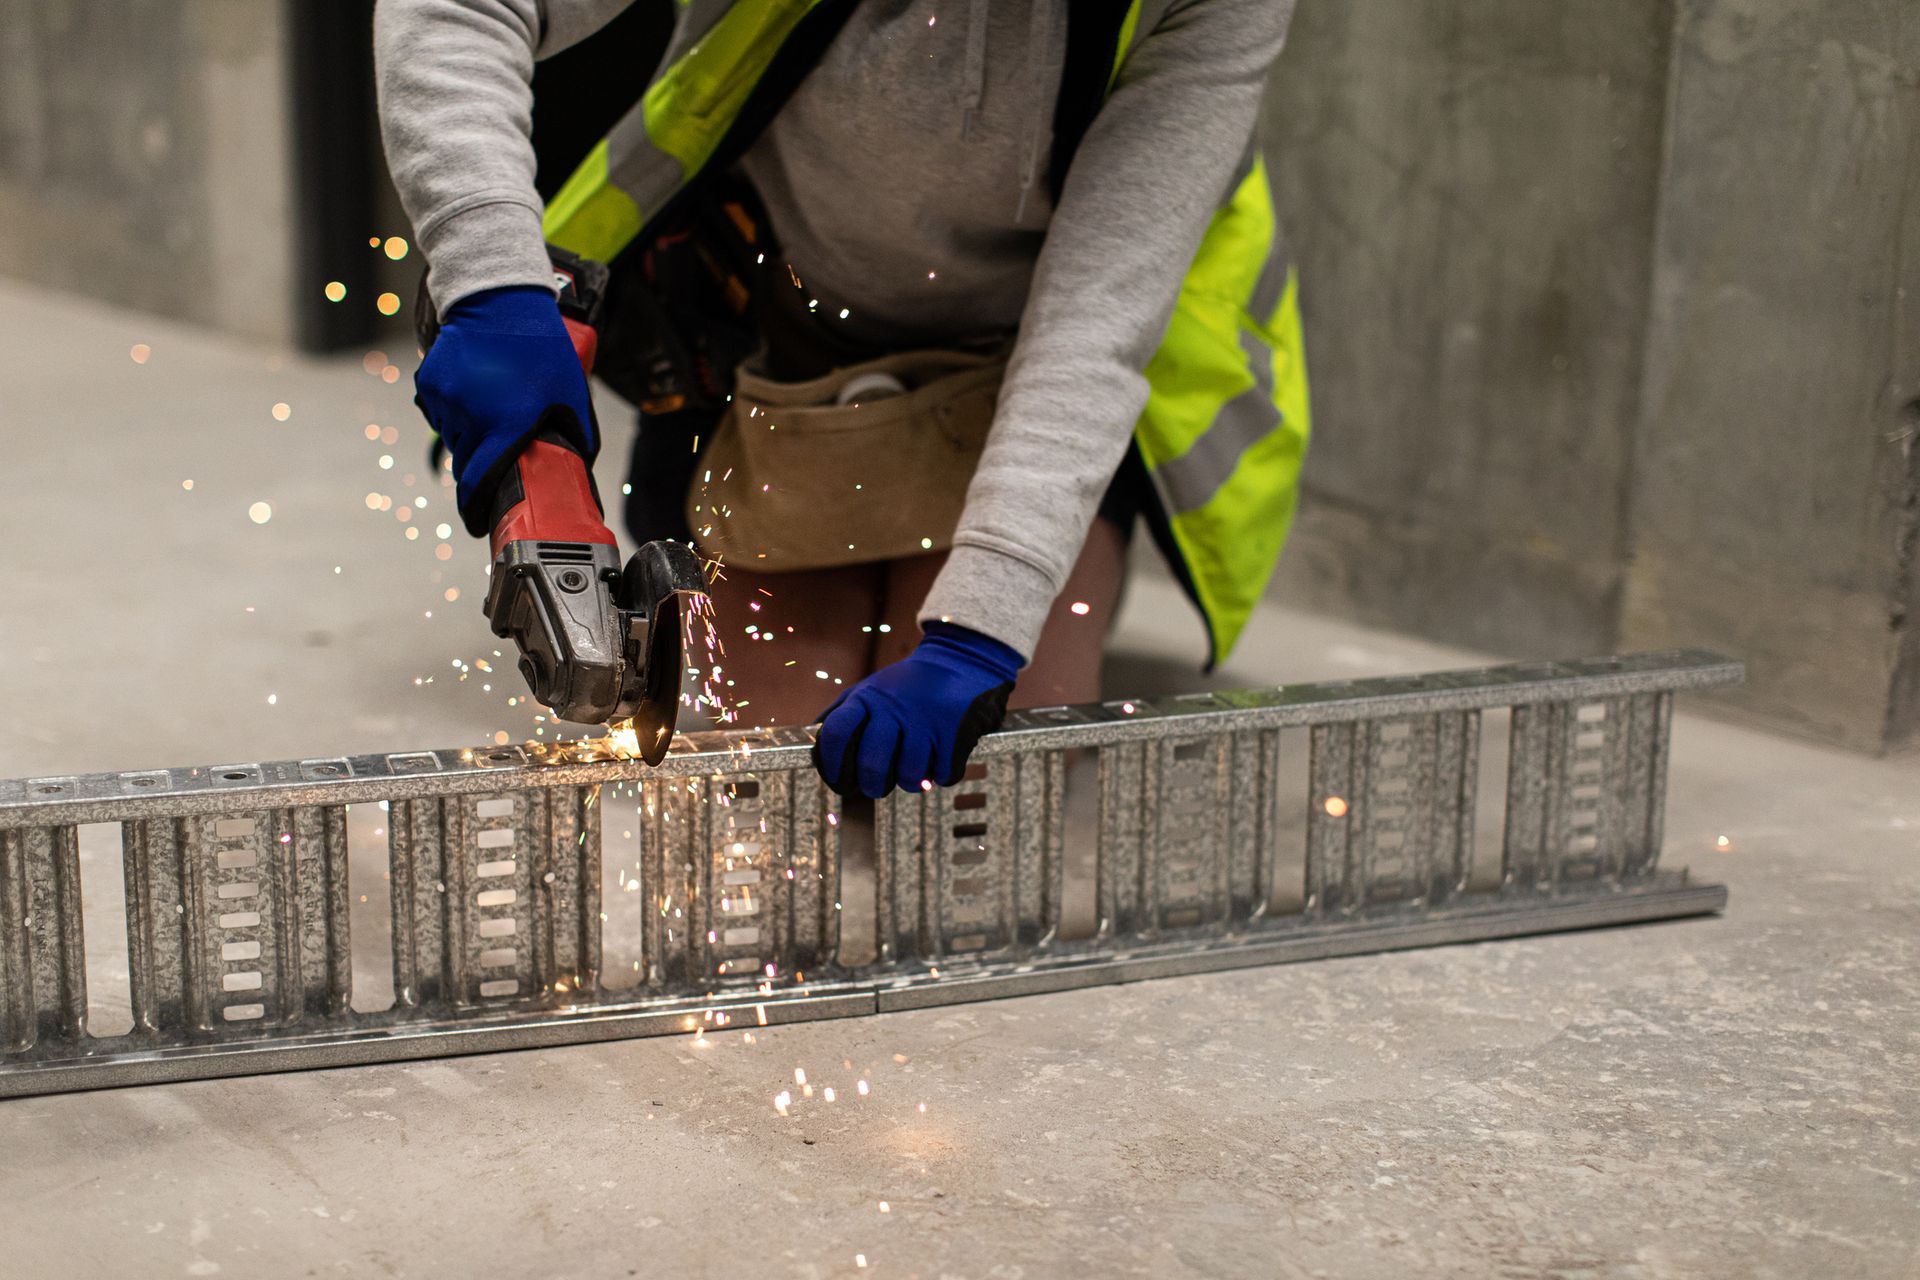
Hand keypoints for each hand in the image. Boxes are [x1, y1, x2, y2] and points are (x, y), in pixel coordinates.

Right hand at [414, 285, 597, 533]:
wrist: (499, 299)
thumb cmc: (541, 348)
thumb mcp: (569, 393)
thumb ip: (574, 434)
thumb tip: (580, 467)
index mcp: (506, 425)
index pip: (481, 481)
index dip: (477, 506)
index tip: (479, 521)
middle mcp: (471, 417)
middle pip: (468, 459)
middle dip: (482, 460)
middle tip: (500, 448)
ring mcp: (446, 400)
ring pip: (454, 436)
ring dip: (470, 434)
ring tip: (493, 408)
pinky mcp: (430, 384)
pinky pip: (441, 412)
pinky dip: (456, 411)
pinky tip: (476, 391)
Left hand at [812, 623, 1023, 798]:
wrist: (962, 660)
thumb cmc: (908, 685)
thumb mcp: (870, 689)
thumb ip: (841, 714)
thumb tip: (813, 743)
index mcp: (867, 698)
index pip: (836, 734)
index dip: (831, 764)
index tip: (837, 780)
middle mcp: (894, 708)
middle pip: (872, 765)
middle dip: (872, 786)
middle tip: (876, 786)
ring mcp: (925, 720)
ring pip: (910, 776)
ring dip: (911, 782)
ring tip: (914, 771)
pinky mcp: (955, 731)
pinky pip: (942, 775)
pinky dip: (941, 775)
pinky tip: (939, 760)